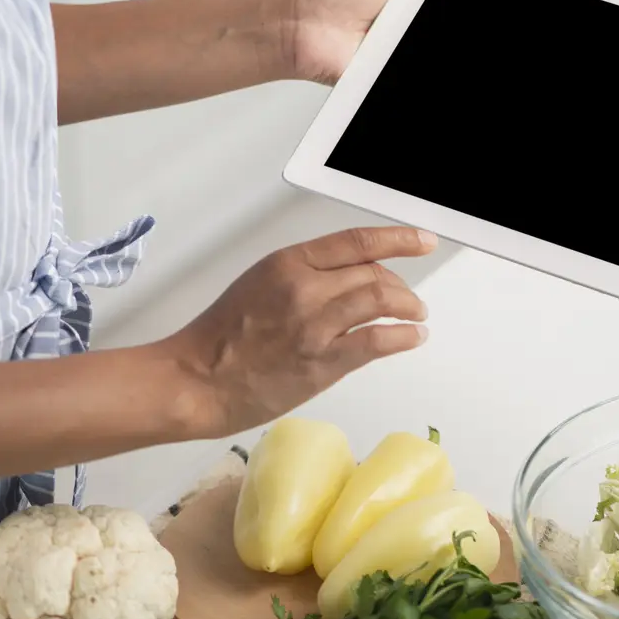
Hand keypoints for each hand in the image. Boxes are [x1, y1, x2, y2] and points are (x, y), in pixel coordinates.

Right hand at [165, 227, 437, 437]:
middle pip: (373, 273)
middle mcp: (304, 287)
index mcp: (288, 263)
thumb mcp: (259, 284)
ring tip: (417, 314)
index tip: (422, 240)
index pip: (356, 241)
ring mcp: (315, 325)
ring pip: (381, 300)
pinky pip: (377, 340)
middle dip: (399, 284)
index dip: (398, 239)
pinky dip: (403, 336)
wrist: (197, 379)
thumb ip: (302, 276)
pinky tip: (413, 337)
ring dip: (409, 307)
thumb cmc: (220, 337)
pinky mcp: (322, 362)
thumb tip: (347, 278)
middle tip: (408, 297)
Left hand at [286, 0, 466, 84]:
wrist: (301, 27)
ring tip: (407, 27)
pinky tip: (403, 53)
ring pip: (439, 45)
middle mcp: (416, 13)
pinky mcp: (395, 70)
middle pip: (453, 15)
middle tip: (425, 6)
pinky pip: (416, 71)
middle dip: (451, 8)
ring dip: (428, 37)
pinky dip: (411, 66)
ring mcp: (406, 42)